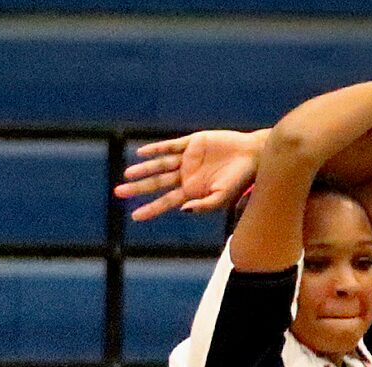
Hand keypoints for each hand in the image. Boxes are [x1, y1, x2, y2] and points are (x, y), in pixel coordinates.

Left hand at [116, 129, 260, 220]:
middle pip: (158, 183)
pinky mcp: (192, 143)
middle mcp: (188, 176)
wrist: (253, 156)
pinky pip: (170, 146)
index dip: (151, 209)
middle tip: (118, 193)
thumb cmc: (243, 181)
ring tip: (127, 175)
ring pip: (160, 165)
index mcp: (194, 192)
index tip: (134, 217)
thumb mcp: (224, 198)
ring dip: (144, 170)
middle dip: (138, 188)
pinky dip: (156, 149)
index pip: (167, 202)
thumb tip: (182, 210)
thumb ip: (204, 206)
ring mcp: (188, 159)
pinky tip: (142, 153)